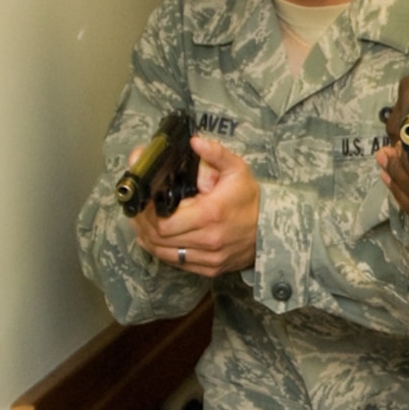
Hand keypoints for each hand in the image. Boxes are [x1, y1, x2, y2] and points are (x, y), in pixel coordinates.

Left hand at [129, 134, 259, 276]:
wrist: (272, 229)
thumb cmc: (250, 199)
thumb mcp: (237, 170)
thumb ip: (215, 154)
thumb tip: (194, 141)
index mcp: (211, 214)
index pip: (163, 222)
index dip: (145, 213)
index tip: (140, 201)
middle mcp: (208, 240)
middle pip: (158, 238)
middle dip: (141, 224)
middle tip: (136, 210)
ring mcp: (209, 258)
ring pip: (163, 253)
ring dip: (147, 239)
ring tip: (142, 223)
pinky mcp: (209, 268)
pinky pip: (176, 263)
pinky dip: (161, 251)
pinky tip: (155, 238)